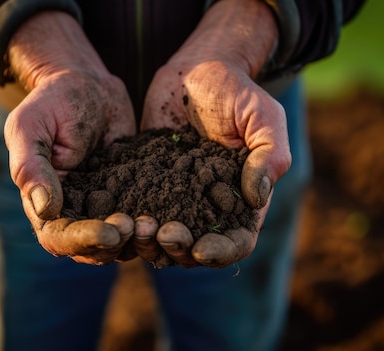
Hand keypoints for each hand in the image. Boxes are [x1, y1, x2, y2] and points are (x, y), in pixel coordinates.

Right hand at [4, 12, 136, 264]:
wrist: (90, 86)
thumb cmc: (52, 102)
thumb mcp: (31, 127)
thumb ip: (32, 167)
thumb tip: (44, 210)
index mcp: (42, 204)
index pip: (59, 238)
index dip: (84, 240)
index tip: (111, 233)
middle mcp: (74, 214)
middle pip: (93, 249)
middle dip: (118, 244)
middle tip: (143, 228)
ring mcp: (104, 208)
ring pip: (122, 242)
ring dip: (140, 240)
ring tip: (159, 224)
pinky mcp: (131, 198)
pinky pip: (144, 220)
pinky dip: (158, 224)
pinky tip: (176, 215)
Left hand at [137, 0, 290, 267]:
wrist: (195, 70)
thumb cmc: (237, 91)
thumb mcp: (264, 118)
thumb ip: (268, 156)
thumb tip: (256, 198)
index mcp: (241, 200)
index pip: (236, 241)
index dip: (222, 252)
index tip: (203, 250)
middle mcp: (207, 206)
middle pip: (195, 248)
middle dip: (179, 250)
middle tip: (164, 236)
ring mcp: (174, 197)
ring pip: (161, 237)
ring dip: (149, 242)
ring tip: (137, 229)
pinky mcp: (146, 182)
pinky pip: (135, 210)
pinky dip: (126, 220)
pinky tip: (115, 216)